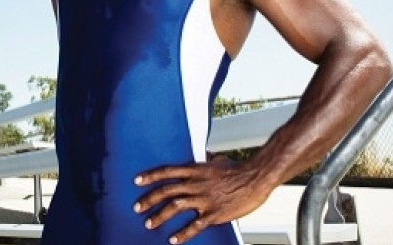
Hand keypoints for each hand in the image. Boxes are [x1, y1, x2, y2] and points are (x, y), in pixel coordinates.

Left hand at [133, 156, 271, 243]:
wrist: (255, 178)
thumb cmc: (238, 169)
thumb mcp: (218, 161)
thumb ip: (207, 161)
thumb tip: (204, 156)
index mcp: (196, 170)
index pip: (167, 172)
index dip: (150, 176)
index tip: (137, 181)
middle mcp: (196, 184)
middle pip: (166, 191)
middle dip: (148, 200)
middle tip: (137, 208)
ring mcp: (204, 199)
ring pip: (175, 208)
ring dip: (159, 216)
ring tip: (149, 224)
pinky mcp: (214, 213)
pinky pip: (194, 225)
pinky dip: (183, 234)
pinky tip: (173, 240)